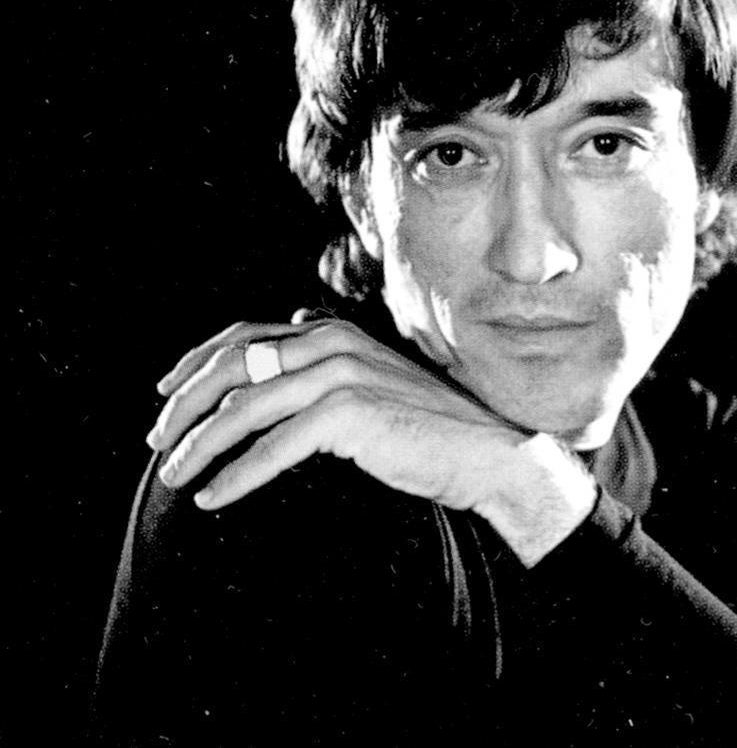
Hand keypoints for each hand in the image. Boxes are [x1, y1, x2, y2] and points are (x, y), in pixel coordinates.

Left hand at [147, 316, 596, 565]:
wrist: (486, 451)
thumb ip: (322, 373)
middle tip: (158, 441)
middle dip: (184, 403)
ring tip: (174, 476)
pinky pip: (274, 447)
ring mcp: (340, 375)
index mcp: (330, 330)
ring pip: (244, 406)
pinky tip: (214, 497)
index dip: (195, 362)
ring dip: (199, 445)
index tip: (165, 393)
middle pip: (232, 365)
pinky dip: (237, 475)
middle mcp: (330, 342)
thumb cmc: (425, 427)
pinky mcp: (350, 414)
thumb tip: (274, 373)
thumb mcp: (368, 385)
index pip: (244, 336)